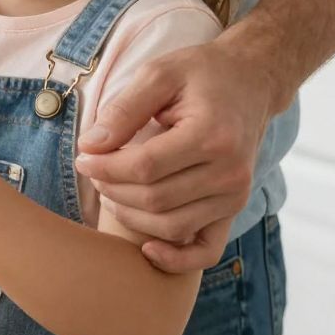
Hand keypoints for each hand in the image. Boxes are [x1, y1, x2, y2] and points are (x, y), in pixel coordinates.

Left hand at [75, 38, 272, 270]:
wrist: (250, 82)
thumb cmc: (200, 75)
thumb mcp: (158, 74)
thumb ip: (124, 109)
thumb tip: (90, 146)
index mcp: (212, 135)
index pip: (145, 167)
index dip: (105, 168)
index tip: (84, 157)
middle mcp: (230, 172)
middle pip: (155, 200)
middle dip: (112, 190)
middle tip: (94, 172)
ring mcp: (236, 196)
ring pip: (171, 227)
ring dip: (131, 217)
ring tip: (111, 191)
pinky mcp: (234, 209)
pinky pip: (206, 251)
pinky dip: (176, 259)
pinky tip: (146, 249)